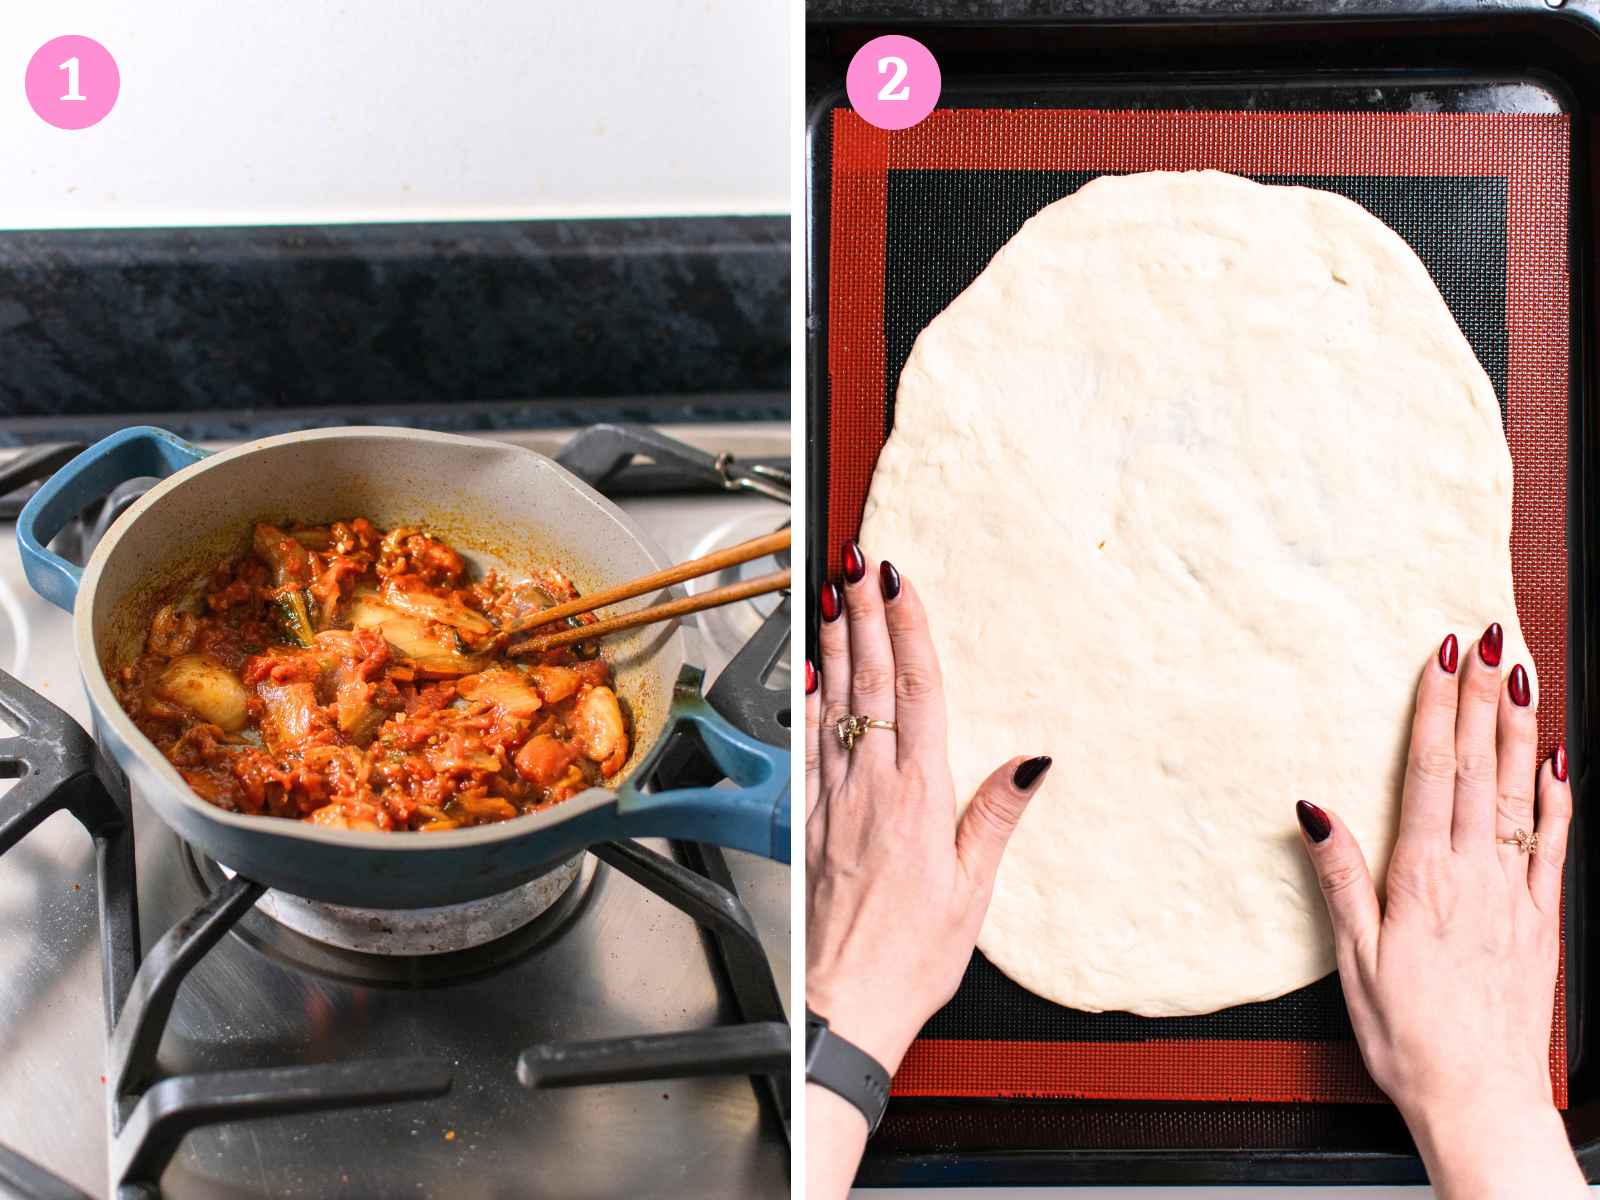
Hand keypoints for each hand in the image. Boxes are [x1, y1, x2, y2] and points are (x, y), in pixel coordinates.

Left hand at [804, 539, 1050, 1182]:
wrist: (843, 1006)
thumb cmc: (911, 958)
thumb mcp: (975, 891)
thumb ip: (995, 814)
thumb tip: (1032, 758)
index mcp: (919, 798)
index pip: (918, 691)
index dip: (910, 629)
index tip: (901, 581)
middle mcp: (871, 787)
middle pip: (870, 681)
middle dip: (865, 613)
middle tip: (858, 558)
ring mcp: (833, 800)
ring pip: (835, 702)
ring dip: (835, 642)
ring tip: (832, 593)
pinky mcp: (807, 821)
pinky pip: (807, 745)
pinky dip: (807, 700)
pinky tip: (805, 669)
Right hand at [1299, 623, 1582, 1197]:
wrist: (1481, 1102)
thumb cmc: (1408, 1038)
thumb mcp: (1354, 963)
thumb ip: (1340, 880)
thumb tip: (1315, 810)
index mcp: (1422, 880)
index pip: (1429, 774)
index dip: (1435, 711)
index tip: (1440, 658)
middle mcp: (1475, 875)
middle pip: (1477, 769)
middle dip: (1480, 699)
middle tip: (1486, 637)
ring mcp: (1516, 894)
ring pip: (1520, 794)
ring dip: (1520, 729)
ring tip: (1522, 673)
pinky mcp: (1543, 920)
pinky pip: (1555, 844)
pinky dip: (1558, 796)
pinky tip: (1558, 760)